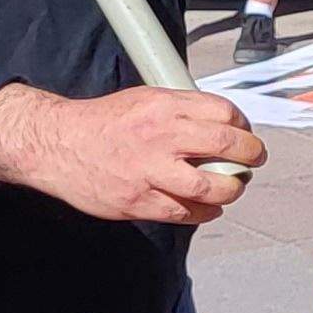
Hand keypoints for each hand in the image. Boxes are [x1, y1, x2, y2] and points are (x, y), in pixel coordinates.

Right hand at [0, 84, 265, 224]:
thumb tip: (218, 121)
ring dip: (230, 189)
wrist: (57, 145)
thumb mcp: (143, 99)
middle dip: (250, 153)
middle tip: (254, 159)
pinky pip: (183, 213)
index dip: (242, 124)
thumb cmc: (101, 122)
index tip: (246, 131)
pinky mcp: (137, 202)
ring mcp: (148, 172)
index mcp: (162, 106)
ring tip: (233, 186)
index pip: (221, 112)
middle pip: (224, 144)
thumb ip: (179, 110)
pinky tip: (209, 208)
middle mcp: (159, 137)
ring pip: (208, 187)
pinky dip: (204, 212)